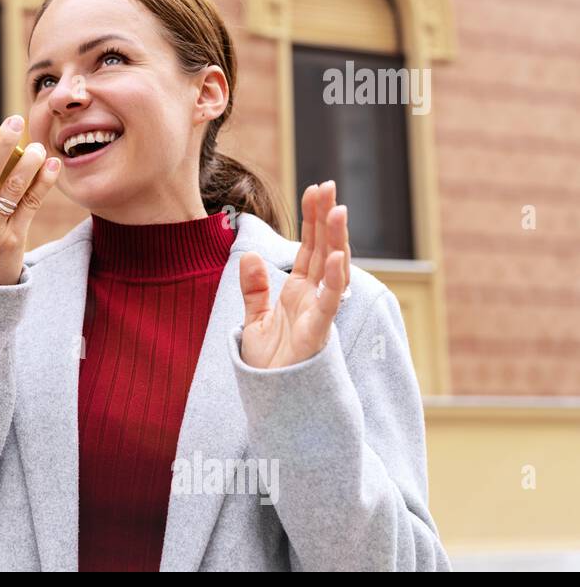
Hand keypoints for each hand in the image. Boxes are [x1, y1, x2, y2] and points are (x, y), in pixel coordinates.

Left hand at [238, 180, 349, 368]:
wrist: (271, 399)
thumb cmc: (269, 363)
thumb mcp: (254, 320)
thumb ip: (254, 289)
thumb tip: (248, 256)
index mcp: (299, 291)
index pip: (309, 246)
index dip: (313, 219)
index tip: (316, 189)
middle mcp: (313, 298)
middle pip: (324, 250)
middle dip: (326, 219)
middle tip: (328, 186)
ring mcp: (318, 314)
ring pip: (332, 270)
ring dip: (336, 240)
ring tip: (337, 210)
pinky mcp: (318, 334)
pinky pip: (328, 304)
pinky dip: (332, 280)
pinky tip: (335, 256)